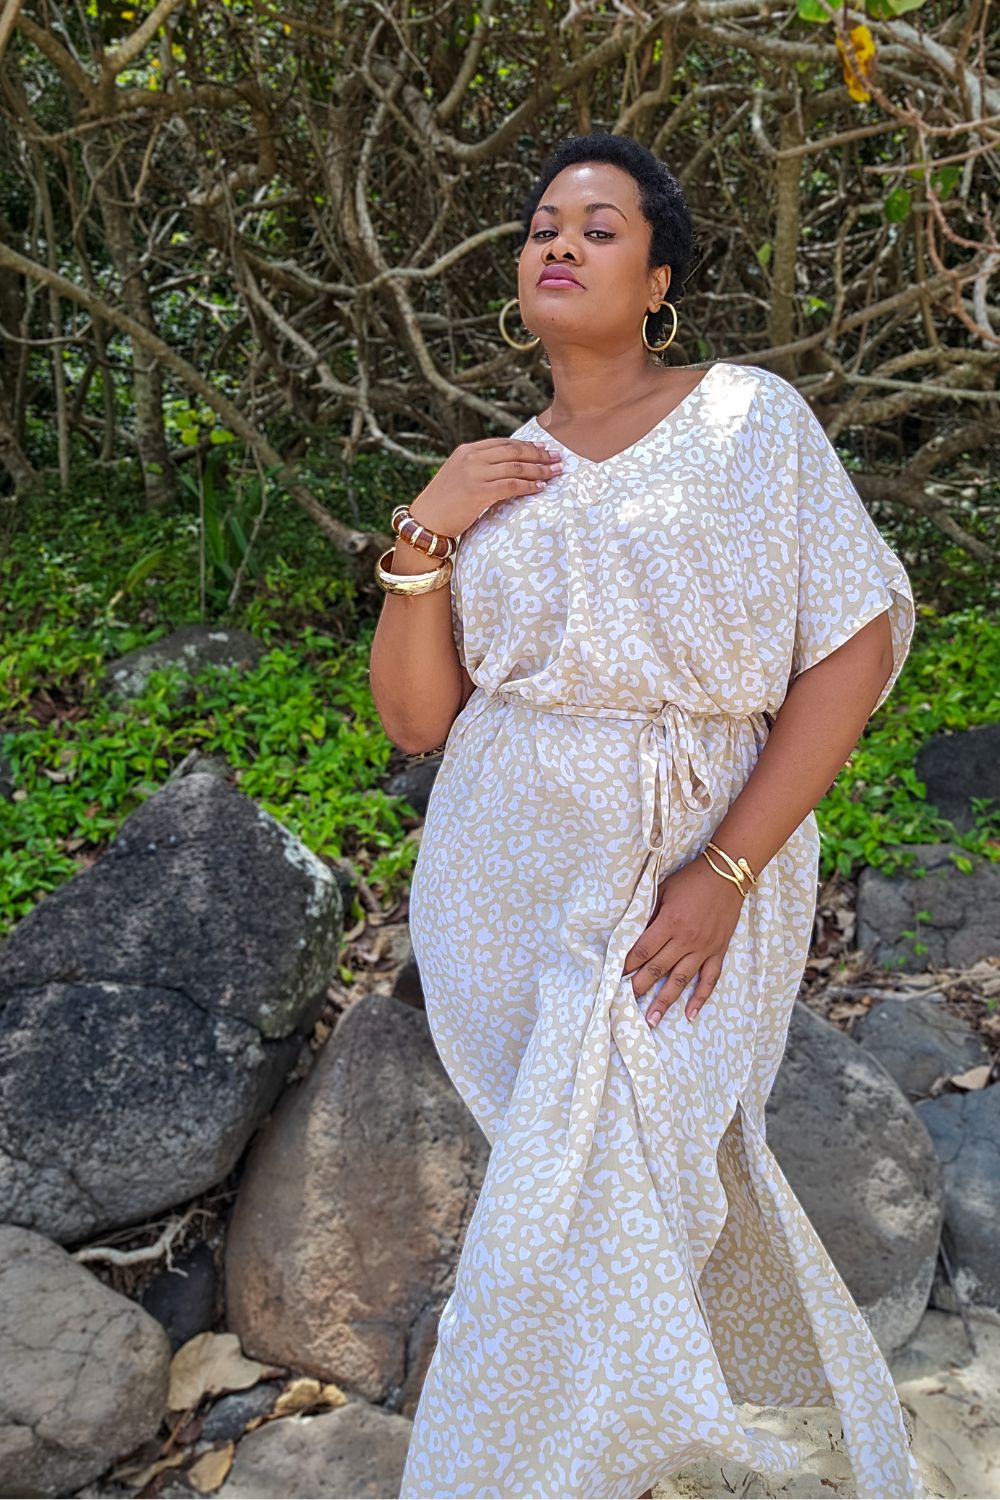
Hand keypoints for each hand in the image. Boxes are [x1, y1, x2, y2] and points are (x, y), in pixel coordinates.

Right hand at [409, 437, 562, 538]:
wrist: (426, 521)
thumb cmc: (443, 504)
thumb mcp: (459, 476)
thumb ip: (479, 468)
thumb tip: (506, 469)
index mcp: (467, 451)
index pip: (504, 443)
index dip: (527, 446)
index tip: (544, 449)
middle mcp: (471, 458)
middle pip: (514, 451)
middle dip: (539, 454)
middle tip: (558, 458)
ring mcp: (475, 473)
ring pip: (516, 467)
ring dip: (540, 470)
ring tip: (556, 472)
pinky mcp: (478, 491)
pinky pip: (511, 485)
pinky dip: (528, 486)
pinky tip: (540, 488)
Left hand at [621, 857, 744, 1026]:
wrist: (727, 875)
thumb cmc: (691, 880)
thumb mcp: (663, 891)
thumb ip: (649, 914)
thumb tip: (633, 935)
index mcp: (670, 922)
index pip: (642, 951)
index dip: (626, 965)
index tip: (614, 976)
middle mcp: (686, 940)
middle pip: (657, 969)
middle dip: (639, 988)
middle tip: (624, 1004)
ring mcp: (704, 949)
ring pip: (681, 981)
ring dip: (665, 1001)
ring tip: (652, 1020)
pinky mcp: (718, 952)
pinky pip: (709, 980)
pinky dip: (700, 998)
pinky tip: (690, 1014)